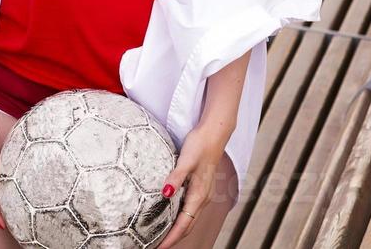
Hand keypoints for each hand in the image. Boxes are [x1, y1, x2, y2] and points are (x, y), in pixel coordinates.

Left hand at [155, 125, 228, 248]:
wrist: (214, 134)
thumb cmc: (200, 145)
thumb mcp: (185, 160)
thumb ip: (176, 177)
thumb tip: (165, 192)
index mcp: (199, 195)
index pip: (184, 224)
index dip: (172, 238)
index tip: (159, 248)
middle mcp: (202, 198)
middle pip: (187, 226)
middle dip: (174, 239)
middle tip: (156, 246)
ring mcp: (202, 194)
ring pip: (189, 218)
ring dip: (177, 230)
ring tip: (161, 236)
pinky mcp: (200, 187)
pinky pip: (190, 209)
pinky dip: (180, 218)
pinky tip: (170, 216)